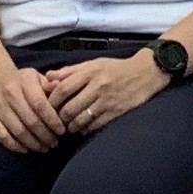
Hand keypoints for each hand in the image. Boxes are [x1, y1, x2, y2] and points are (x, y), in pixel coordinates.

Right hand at [0, 64, 68, 155]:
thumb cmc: (21, 80)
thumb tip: (61, 87)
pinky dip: (16, 146)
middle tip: (54, 143)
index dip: (52, 120)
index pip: (40, 105)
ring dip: (33, 143)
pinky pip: (3, 137)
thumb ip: (49, 84)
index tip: (62, 131)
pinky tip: (26, 149)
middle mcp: (10, 94)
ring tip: (43, 148)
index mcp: (25, 82)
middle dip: (45, 135)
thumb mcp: (36, 76)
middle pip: (30, 121)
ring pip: (18, 131)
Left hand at [49, 51, 165, 134]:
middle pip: (70, 107)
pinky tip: (82, 128)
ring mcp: (107, 100)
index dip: (51, 100)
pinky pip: (95, 125)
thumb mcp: (93, 63)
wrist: (145, 73)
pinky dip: (85, 129)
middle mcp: (98, 86)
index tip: (47, 106)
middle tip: (55, 121)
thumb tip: (47, 77)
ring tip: (67, 127)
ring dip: (70, 126)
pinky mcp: (116, 111)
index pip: (63, 89)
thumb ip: (69, 71)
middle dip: (59, 117)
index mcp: (90, 72)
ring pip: (81, 119)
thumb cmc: (115, 68)